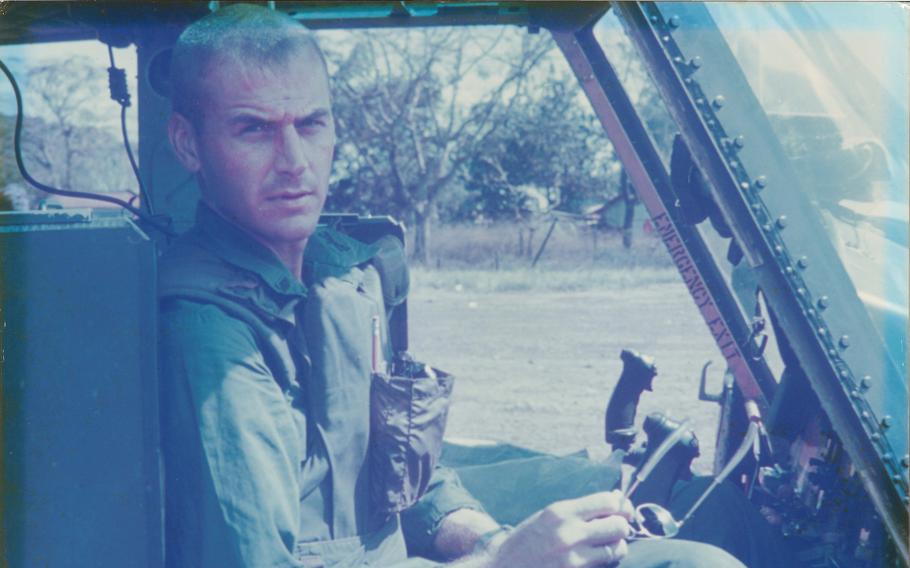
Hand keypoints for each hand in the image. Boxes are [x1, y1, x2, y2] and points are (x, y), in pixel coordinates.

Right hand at [487, 491, 632, 567]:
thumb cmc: (526, 542)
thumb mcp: (548, 517)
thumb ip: (580, 510)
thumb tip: (616, 501)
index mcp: (560, 512)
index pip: (607, 502)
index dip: (618, 506)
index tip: (618, 511)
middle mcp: (569, 534)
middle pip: (618, 526)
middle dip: (620, 527)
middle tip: (613, 531)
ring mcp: (574, 559)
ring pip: (617, 550)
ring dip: (615, 548)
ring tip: (603, 548)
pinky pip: (606, 567)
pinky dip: (606, 564)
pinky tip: (594, 561)